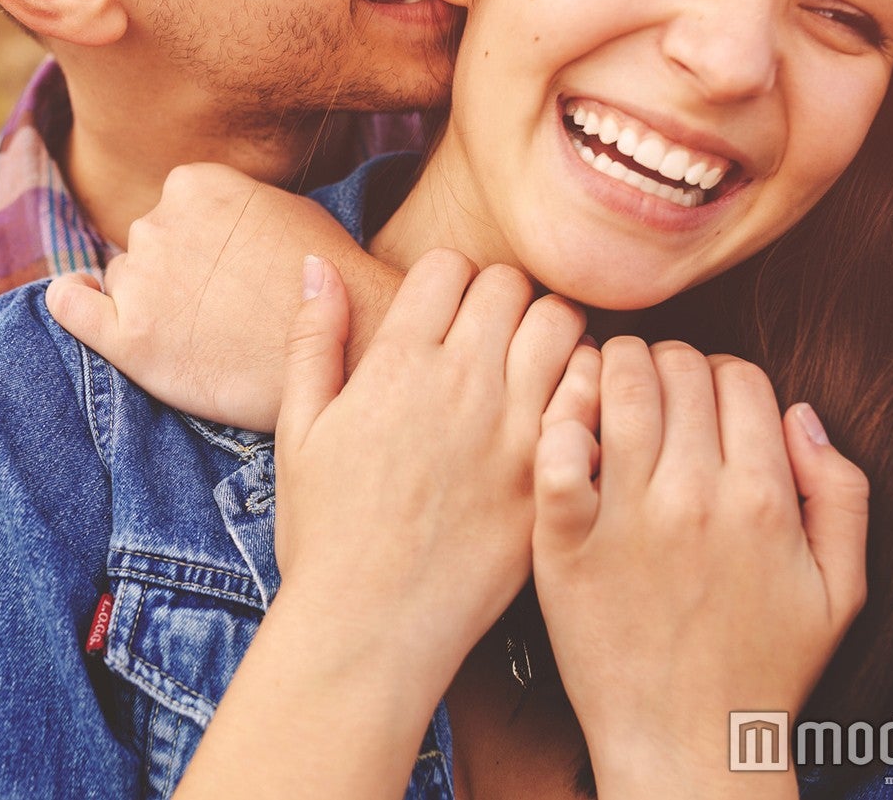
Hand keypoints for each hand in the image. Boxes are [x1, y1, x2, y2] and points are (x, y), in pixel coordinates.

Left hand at [47, 163, 384, 429]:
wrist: (348, 346)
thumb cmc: (327, 283)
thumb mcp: (285, 209)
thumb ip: (230, 205)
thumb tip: (198, 210)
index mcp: (193, 184)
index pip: (170, 212)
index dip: (195, 248)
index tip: (222, 275)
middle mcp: (158, 222)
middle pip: (144, 249)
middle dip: (173, 277)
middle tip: (221, 312)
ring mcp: (141, 279)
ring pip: (123, 284)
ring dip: (150, 305)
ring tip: (204, 334)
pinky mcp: (129, 338)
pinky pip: (70, 307)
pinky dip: (71, 303)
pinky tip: (78, 301)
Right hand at [273, 251, 585, 699]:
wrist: (371, 628)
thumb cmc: (326, 534)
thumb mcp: (298, 431)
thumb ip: (312, 340)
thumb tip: (317, 263)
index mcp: (397, 364)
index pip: (449, 267)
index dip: (449, 281)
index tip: (447, 313)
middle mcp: (461, 382)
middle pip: (510, 284)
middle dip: (503, 297)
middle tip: (496, 336)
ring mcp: (513, 428)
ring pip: (562, 324)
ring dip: (550, 331)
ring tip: (536, 365)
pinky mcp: (552, 473)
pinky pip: (594, 393)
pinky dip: (587, 384)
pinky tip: (566, 409)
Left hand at [531, 339, 869, 797]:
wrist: (686, 745)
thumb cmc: (763, 667)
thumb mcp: (842, 590)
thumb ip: (842, 492)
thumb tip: (801, 412)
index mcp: (764, 500)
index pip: (740, 376)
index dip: (722, 375)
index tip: (703, 401)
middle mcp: (697, 498)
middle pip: (678, 366)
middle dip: (668, 364)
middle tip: (653, 393)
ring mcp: (627, 518)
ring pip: (618, 384)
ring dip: (612, 370)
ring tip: (609, 394)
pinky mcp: (565, 541)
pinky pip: (555, 448)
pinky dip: (559, 421)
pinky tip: (571, 433)